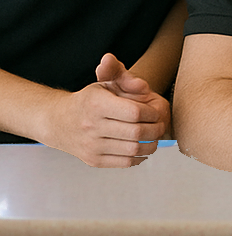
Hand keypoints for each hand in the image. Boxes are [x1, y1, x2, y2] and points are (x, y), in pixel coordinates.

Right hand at [45, 54, 167, 166]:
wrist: (60, 121)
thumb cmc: (89, 99)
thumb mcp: (105, 82)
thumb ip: (126, 78)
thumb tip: (144, 86)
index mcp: (97, 104)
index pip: (134, 112)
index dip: (151, 113)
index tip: (156, 112)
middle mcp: (92, 126)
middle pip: (136, 132)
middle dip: (155, 129)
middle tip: (161, 125)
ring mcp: (92, 146)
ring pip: (132, 150)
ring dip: (151, 145)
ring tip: (155, 137)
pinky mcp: (93, 160)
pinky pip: (123, 163)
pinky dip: (139, 157)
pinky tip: (144, 149)